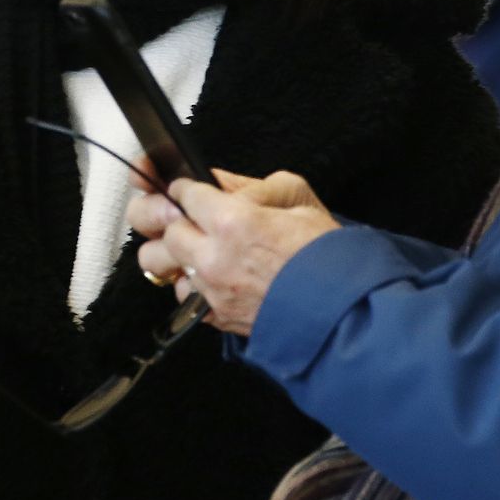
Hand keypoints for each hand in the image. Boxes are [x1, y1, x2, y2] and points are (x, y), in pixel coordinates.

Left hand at [126, 169, 339, 337]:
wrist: (344, 312)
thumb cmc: (327, 255)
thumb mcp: (297, 198)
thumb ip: (251, 186)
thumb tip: (219, 182)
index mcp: (232, 221)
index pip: (182, 192)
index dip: (185, 186)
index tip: (189, 187)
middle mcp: (212, 257)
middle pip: (159, 225)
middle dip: (167, 213)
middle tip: (181, 212)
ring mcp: (209, 290)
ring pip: (156, 263)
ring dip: (169, 250)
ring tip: (188, 245)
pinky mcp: (212, 316)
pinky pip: (180, 294)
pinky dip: (187, 283)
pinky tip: (207, 275)